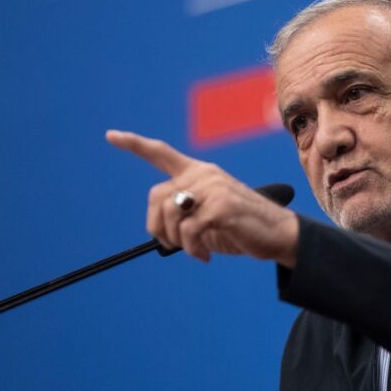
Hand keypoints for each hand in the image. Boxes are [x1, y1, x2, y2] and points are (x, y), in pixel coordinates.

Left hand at [106, 130, 298, 265]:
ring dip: (176, 241)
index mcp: (200, 172)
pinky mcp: (220, 207)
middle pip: (156, 196)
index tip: (111, 135)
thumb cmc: (242, 228)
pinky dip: (191, 249)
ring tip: (195, 250)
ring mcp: (213, 188)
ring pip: (170, 214)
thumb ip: (185, 211)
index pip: (162, 153)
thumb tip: (157, 229)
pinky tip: (204, 255)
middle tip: (171, 245)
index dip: (134, 145)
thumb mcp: (208, 215)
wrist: (279, 234)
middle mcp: (205, 175)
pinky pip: (187, 232)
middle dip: (156, 226)